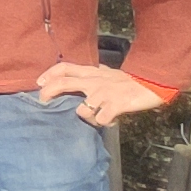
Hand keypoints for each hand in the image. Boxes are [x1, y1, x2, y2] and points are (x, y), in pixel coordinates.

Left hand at [34, 60, 170, 127]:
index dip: (49, 74)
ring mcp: (105, 93)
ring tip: (94, 119)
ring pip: (82, 109)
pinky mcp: (117, 104)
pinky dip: (103, 123)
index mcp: (92, 73)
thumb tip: (79, 73)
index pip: (64, 67)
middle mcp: (94, 81)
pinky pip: (101, 119)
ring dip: (86, 118)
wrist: (153, 82)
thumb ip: (93, 74)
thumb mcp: (107, 74)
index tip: (38, 82)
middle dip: (49, 93)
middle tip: (44, 102)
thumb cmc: (129, 81)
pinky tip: (110, 121)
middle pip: (64, 83)